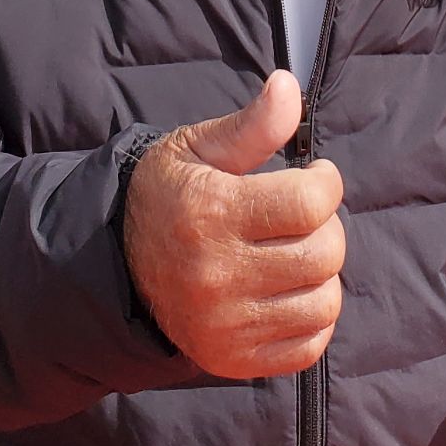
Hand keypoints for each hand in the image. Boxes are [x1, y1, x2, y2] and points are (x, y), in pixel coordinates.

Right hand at [121, 71, 344, 380]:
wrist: (118, 261)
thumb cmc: (169, 194)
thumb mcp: (200, 148)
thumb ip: (251, 124)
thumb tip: (289, 86)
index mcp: (210, 214)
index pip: (310, 203)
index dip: (326, 181)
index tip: (315, 175)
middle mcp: (216, 275)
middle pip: (323, 254)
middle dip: (327, 225)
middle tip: (304, 215)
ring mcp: (225, 325)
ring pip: (323, 302)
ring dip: (322, 273)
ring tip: (295, 251)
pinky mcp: (232, 359)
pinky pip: (309, 344)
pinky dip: (313, 317)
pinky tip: (289, 290)